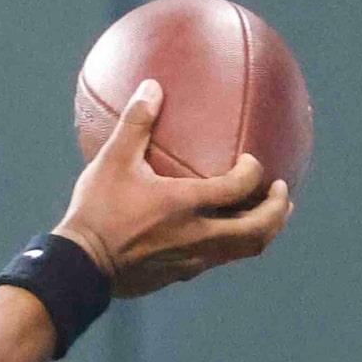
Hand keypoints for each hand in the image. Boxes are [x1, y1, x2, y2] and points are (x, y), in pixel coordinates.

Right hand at [56, 79, 291, 298]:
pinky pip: (218, 259)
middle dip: (277, 210)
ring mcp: (191, 260)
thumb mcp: (112, 161)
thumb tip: (152, 86)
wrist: (80, 266)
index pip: (239, 188)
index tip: (252, 161)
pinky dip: (232, 244)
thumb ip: (136, 123)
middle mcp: (198, 236)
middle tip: (281, 190)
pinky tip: (223, 231)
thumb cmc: (96, 210)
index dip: (253, 172)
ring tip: (268, 213)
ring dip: (262, 230)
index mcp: (187, 204)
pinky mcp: (179, 275)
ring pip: (243, 250)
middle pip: (258, 230)